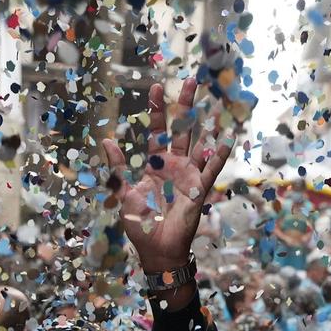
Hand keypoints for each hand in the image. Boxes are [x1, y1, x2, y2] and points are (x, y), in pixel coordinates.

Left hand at [101, 72, 234, 275]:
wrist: (156, 249)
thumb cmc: (140, 224)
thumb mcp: (123, 193)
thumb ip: (117, 167)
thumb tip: (106, 140)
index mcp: (155, 165)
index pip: (157, 131)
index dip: (157, 110)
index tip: (157, 87)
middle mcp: (174, 166)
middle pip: (181, 129)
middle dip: (185, 106)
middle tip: (190, 81)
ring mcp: (188, 176)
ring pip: (198, 144)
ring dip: (205, 125)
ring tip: (213, 104)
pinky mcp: (197, 191)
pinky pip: (209, 171)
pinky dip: (217, 158)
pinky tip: (225, 141)